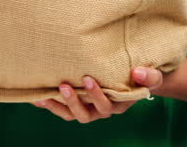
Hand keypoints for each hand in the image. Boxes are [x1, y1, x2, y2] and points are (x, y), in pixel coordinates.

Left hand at [32, 67, 163, 122]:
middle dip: (74, 102)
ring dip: (56, 106)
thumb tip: (139, 72)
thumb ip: (149, 76)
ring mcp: (88, 108)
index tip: (87, 78)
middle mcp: (101, 110)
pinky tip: (35, 96)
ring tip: (42, 96)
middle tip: (64, 85)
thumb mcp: (151, 76)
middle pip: (86, 114)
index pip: (106, 106)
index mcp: (118, 104)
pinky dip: (49, 103)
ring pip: (71, 115)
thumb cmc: (142, 76)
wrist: (135, 77)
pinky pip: (62, 109)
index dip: (96, 96)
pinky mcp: (77, 103)